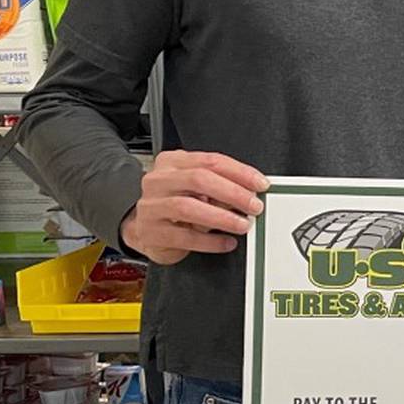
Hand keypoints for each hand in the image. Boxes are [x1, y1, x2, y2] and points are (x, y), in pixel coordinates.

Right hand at [120, 151, 267, 266]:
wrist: (143, 228)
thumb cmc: (173, 205)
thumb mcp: (196, 190)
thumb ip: (219, 188)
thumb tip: (250, 194)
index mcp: (172, 162)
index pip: (210, 161)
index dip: (239, 172)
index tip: (260, 184)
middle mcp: (159, 181)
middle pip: (199, 179)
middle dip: (232, 192)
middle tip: (254, 205)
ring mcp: (151, 206)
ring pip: (188, 207)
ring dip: (221, 217)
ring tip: (242, 224)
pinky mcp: (151, 232)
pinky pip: (184, 237)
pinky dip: (210, 241)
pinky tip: (226, 242)